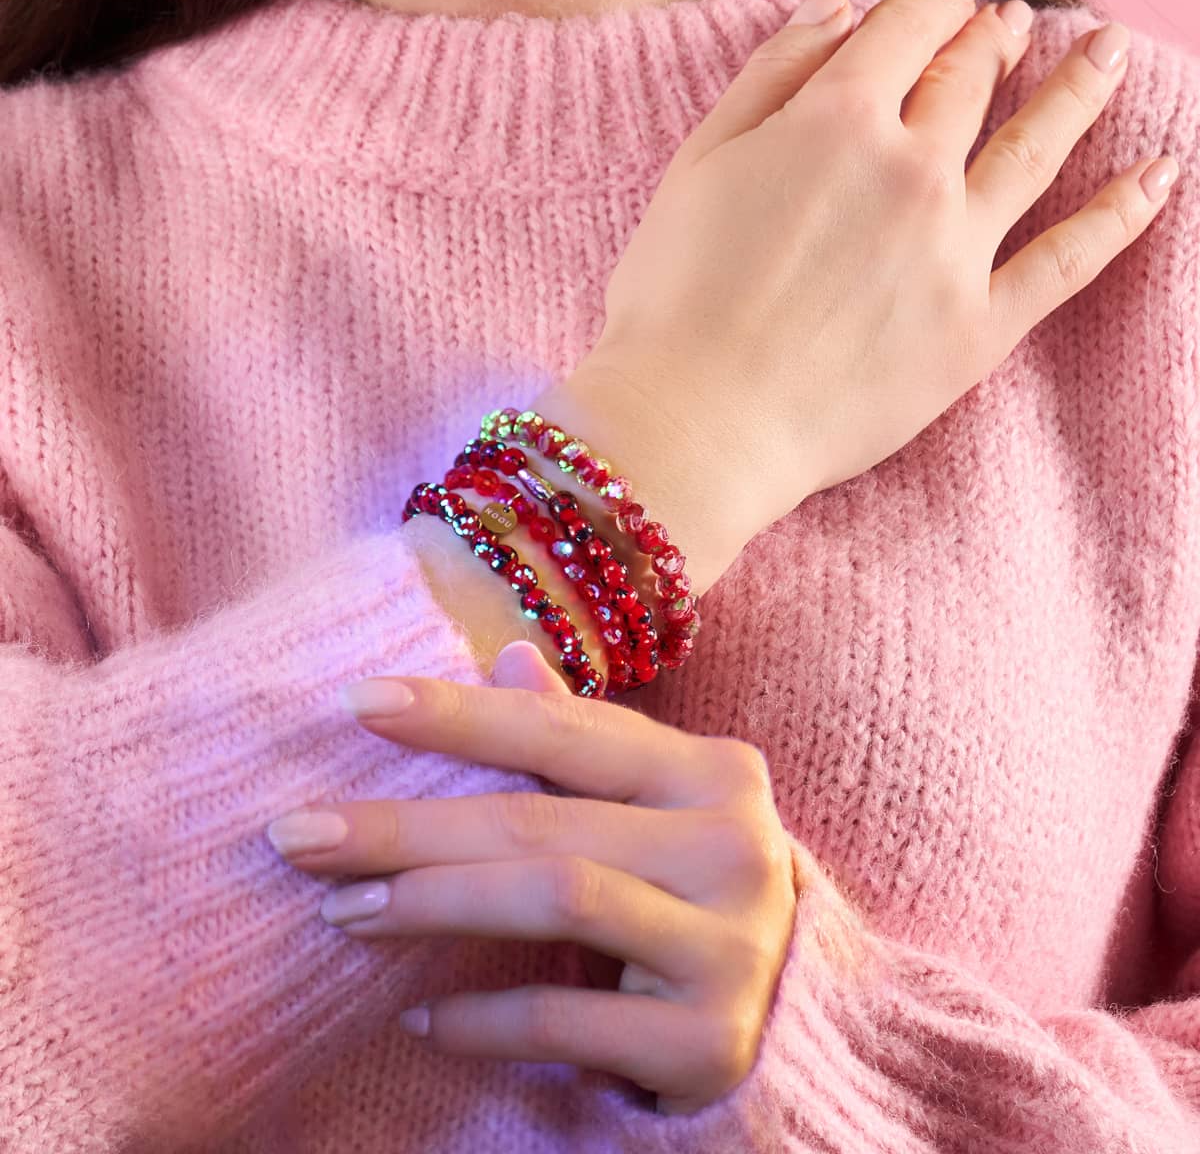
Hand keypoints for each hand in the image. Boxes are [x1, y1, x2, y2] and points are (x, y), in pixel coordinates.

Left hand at [265, 642, 799, 1115]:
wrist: (788, 1013)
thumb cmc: (694, 889)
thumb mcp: (654, 805)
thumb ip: (585, 741)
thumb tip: (510, 658)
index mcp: (715, 772)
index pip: (567, 730)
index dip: (458, 714)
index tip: (355, 701)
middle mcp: (736, 847)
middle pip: (543, 819)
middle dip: (408, 823)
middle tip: (300, 834)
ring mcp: (731, 945)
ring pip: (556, 896)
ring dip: (433, 900)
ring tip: (345, 911)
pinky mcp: (710, 1040)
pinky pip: (568, 1018)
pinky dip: (482, 1016)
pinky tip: (419, 1016)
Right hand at [534, 0, 1173, 594]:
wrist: (698, 424)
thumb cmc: (673, 304)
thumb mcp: (695, 169)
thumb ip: (768, 78)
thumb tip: (835, 9)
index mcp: (835, 121)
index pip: (903, 33)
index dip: (928, 5)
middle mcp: (910, 169)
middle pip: (970, 82)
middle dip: (990, 43)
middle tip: (1010, 28)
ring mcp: (954, 248)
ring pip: (1038, 146)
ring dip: (1080, 89)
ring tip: (1108, 51)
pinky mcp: (978, 328)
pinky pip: (1068, 260)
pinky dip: (1122, 215)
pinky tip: (1161, 174)